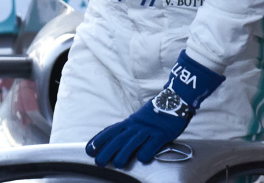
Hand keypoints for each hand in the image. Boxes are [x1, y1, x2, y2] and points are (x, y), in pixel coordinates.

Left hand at [86, 50, 223, 167]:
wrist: (175, 100)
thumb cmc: (155, 114)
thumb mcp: (138, 120)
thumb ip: (127, 130)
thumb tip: (114, 142)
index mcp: (129, 122)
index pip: (111, 131)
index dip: (99, 140)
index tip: (89, 149)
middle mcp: (136, 125)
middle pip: (119, 138)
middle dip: (107, 150)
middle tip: (99, 161)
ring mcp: (149, 129)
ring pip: (134, 141)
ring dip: (124, 153)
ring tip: (117, 164)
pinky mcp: (162, 134)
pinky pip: (154, 143)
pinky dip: (147, 151)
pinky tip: (142, 158)